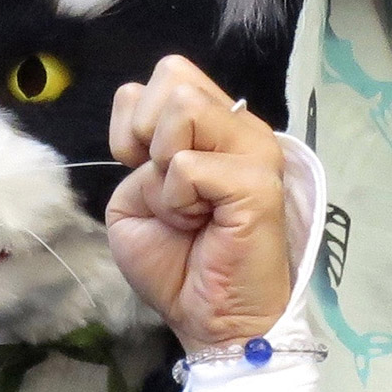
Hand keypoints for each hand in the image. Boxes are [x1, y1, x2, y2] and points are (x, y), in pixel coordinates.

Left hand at [106, 56, 289, 352]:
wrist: (207, 318)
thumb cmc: (173, 260)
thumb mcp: (134, 191)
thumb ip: (140, 147)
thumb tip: (153, 132)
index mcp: (215, 123)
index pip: (167, 73)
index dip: (134, 119)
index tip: (142, 167)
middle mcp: (239, 125)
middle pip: (173, 74)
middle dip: (144, 133)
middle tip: (166, 186)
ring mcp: (254, 149)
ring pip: (183, 106)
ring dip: (162, 167)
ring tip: (186, 206)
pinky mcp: (257, 182)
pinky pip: (186, 165)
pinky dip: (174, 200)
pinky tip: (200, 225)